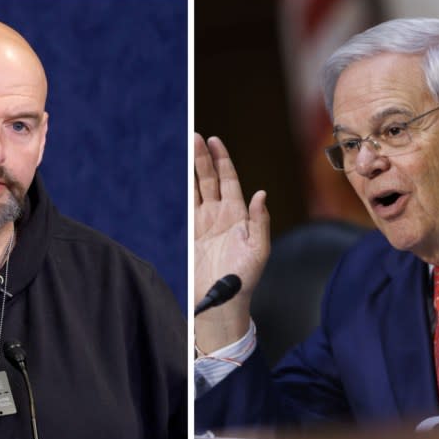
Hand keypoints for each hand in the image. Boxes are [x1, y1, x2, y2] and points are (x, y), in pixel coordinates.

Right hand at [194, 134, 269, 351]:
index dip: (222, 160)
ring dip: (192, 169)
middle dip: (203, 158)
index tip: (215, 141)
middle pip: (211, 179)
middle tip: (195, 137)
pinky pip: (185, 206)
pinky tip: (178, 176)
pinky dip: (182, 190)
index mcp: (238, 215)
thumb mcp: (259, 250)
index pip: (229, 180)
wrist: (221, 301)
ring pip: (197, 188)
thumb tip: (261, 194)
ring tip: (187, 146)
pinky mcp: (191, 234)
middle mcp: (220, 215)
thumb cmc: (244, 279)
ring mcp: (204, 223)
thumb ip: (260, 222)